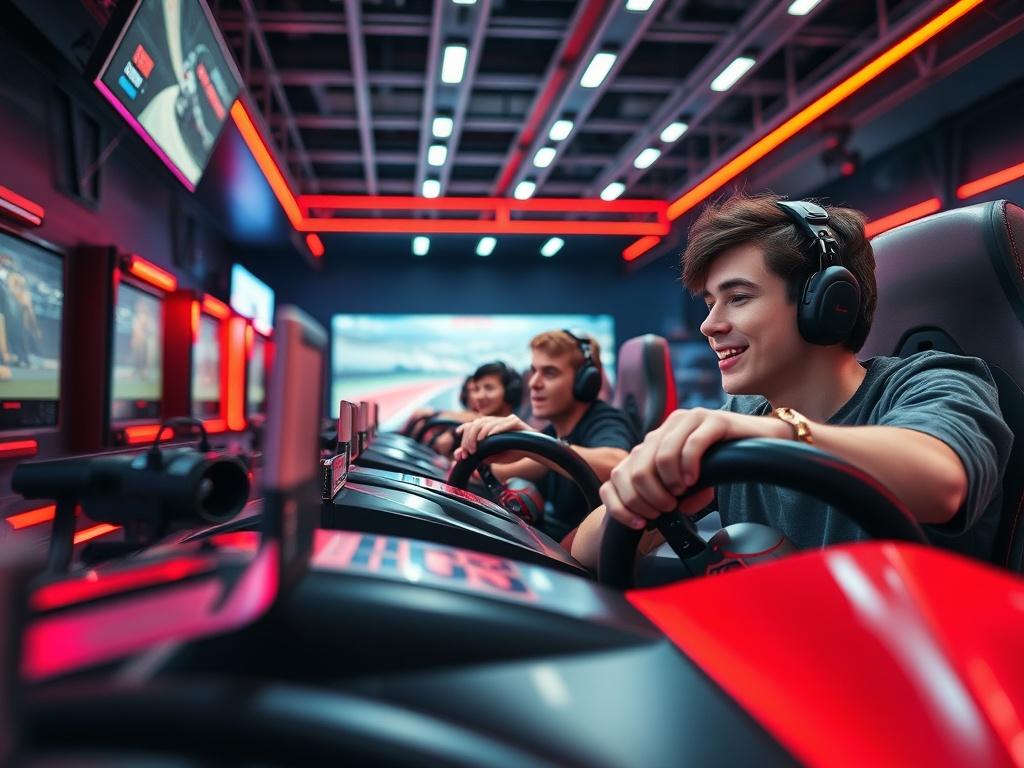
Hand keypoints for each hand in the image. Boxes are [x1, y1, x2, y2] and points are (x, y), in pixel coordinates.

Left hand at [453, 414, 535, 461]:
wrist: (532, 452)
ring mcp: (506, 420)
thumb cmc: (512, 452)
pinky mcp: (516, 422)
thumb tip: (458, 456)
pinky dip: (495, 430)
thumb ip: (477, 454)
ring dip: (480, 434)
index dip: (465, 427)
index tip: (457, 432)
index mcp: (490, 427)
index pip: (474, 424)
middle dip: (470, 437)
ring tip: (478, 443)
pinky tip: (489, 437)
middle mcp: (497, 421)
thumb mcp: (491, 456)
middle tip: (469, 451)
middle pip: (477, 423)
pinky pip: (504, 424)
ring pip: (488, 423)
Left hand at [600, 408, 788, 529]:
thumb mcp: (688, 483)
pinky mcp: (712, 419)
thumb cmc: (721, 464)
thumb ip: (670, 495)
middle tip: (667, 509)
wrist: (760, 441)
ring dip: (670, 484)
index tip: (642, 522)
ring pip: (662, 456)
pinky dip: (689, 468)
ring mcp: (689, 419)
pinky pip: (692, 445)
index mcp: (654, 441)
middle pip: (638, 470)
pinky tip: (694, 480)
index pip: (621, 474)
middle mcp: (666, 427)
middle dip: (650, 498)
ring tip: (682, 492)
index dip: (627, 503)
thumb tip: (660, 513)